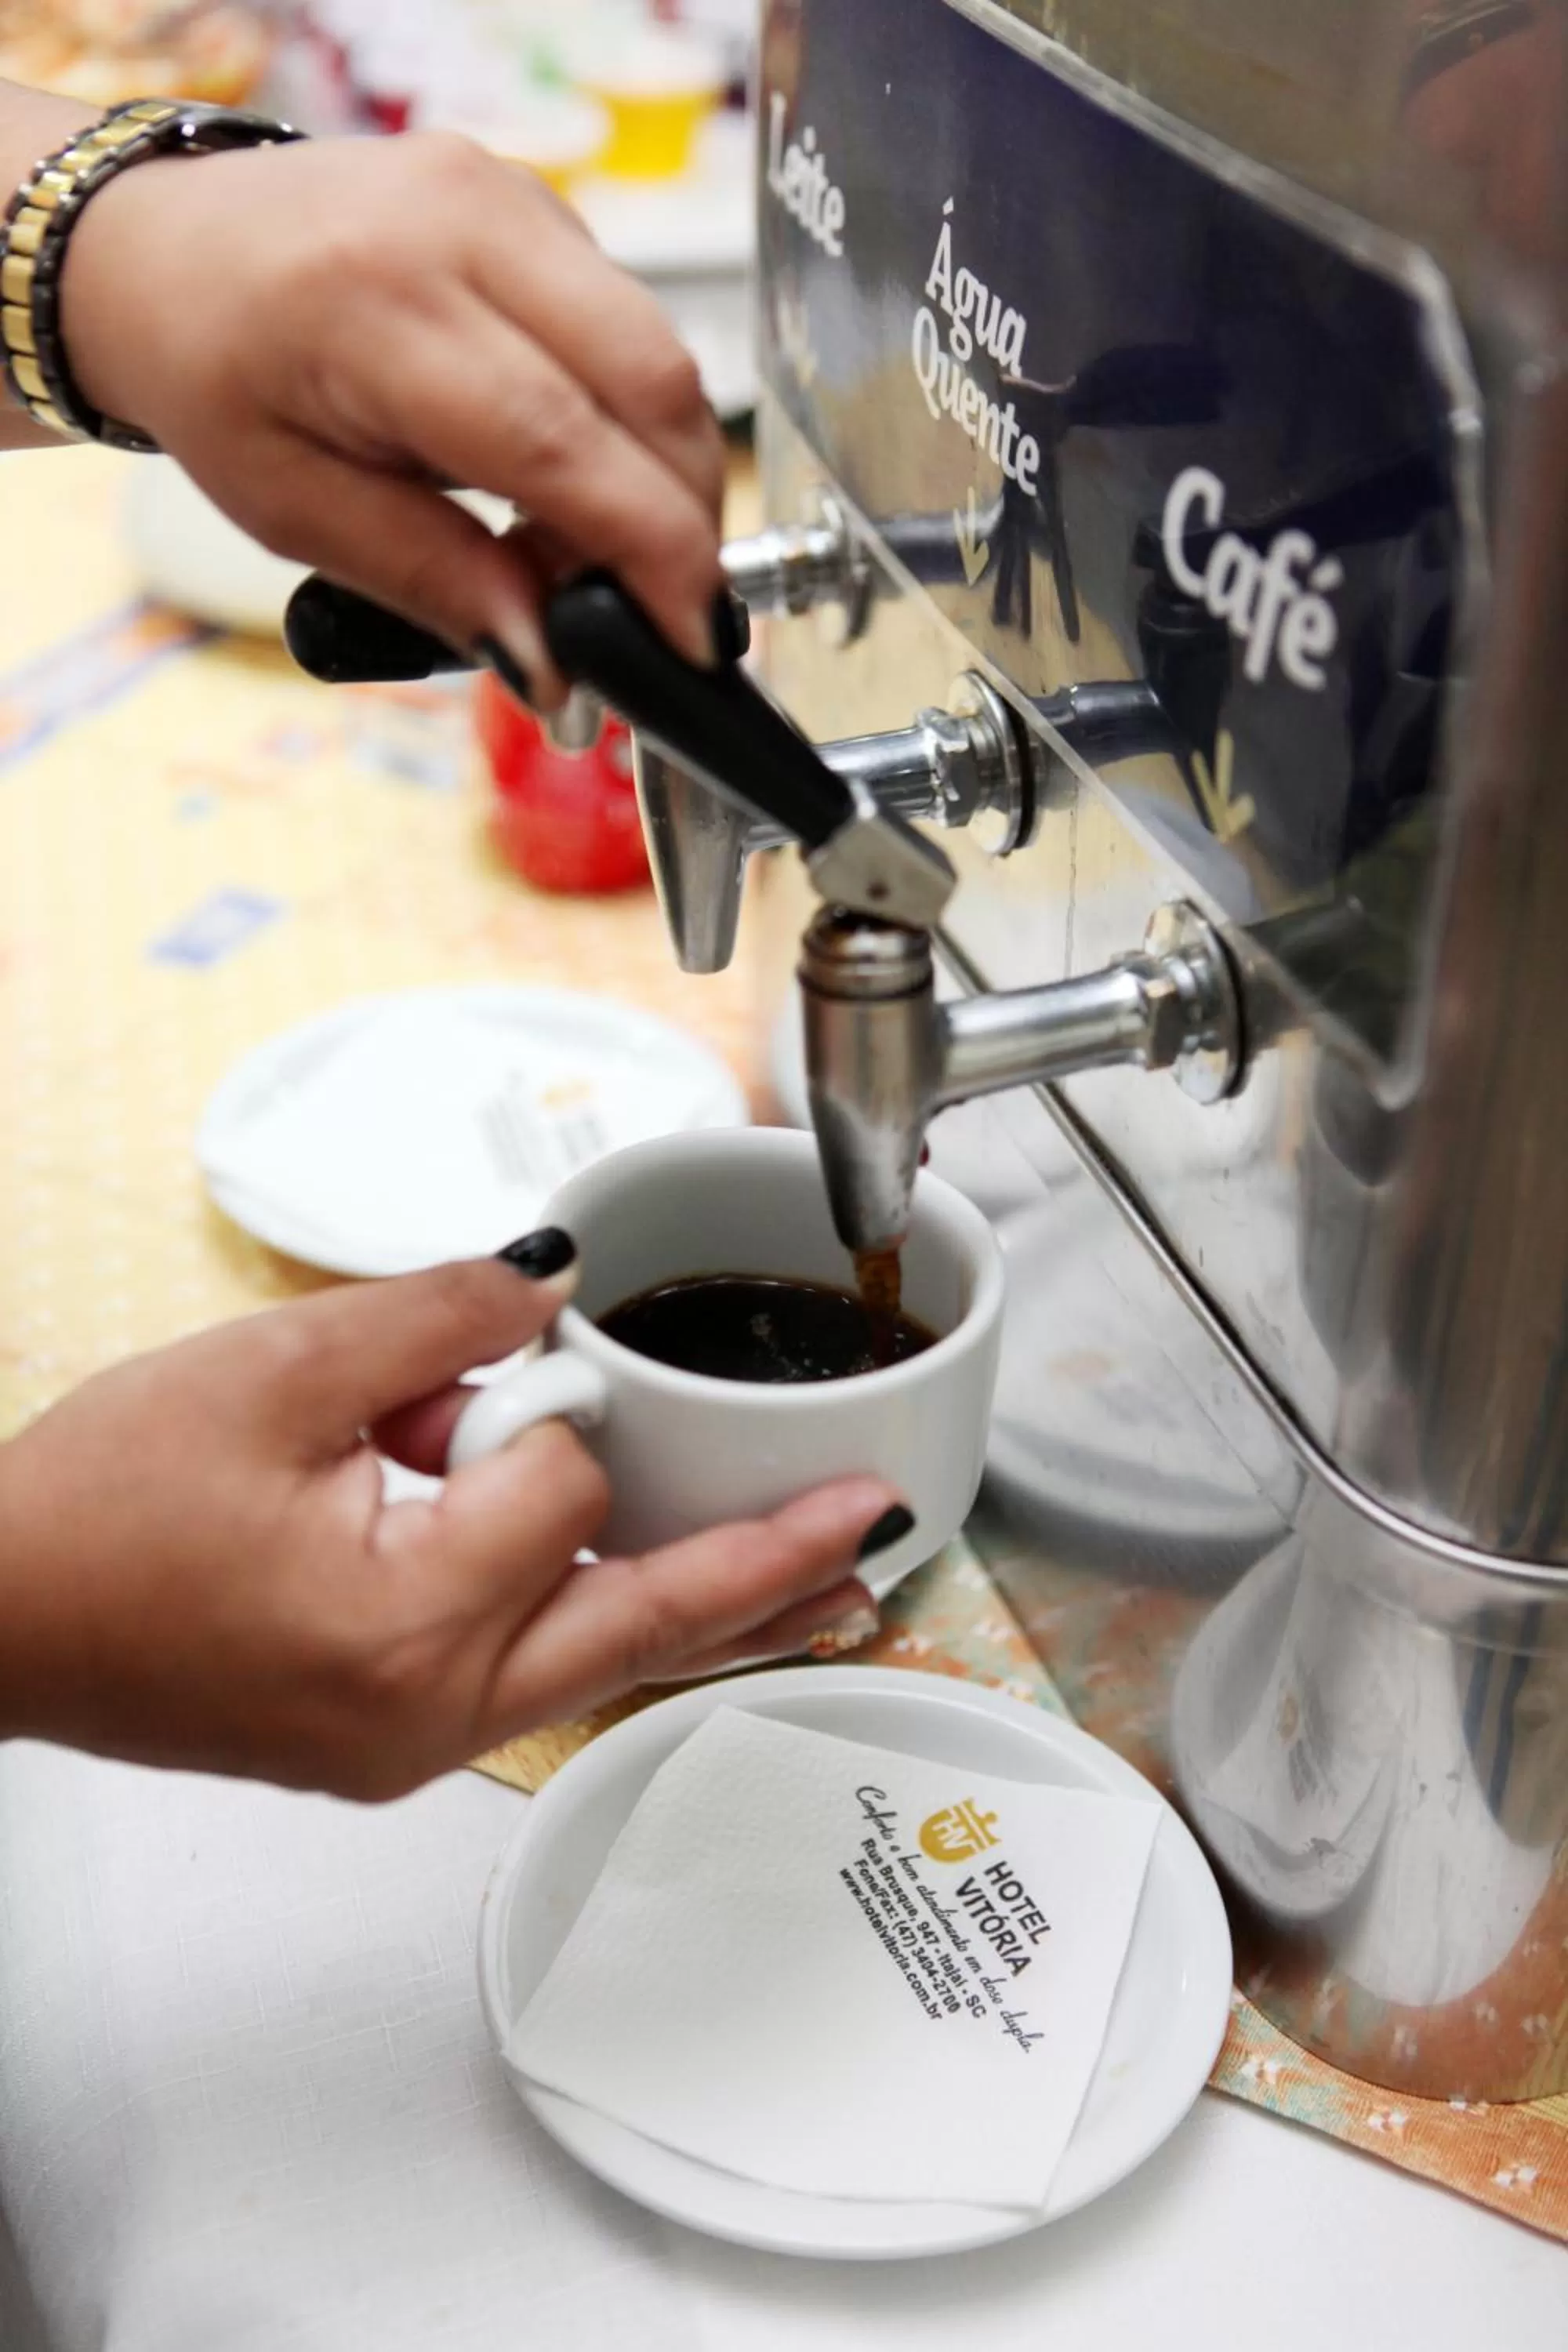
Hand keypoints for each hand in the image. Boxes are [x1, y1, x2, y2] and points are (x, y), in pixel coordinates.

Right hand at [0, 1251, 899, 1800]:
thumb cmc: (97, 1513)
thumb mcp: (267, 1373)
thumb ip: (436, 1316)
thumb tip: (554, 1278)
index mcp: (404, 1624)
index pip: (562, 1490)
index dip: (540, 1410)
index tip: (496, 1368)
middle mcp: (427, 1713)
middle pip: (643, 1632)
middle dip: (770, 1573)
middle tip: (879, 1532)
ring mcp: (409, 1744)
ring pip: (603, 1667)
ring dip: (712, 1614)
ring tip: (826, 1583)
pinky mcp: (387, 1740)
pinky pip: (537, 1679)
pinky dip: (612, 1627)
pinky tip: (672, 1602)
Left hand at [58, 135, 727, 700]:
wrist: (169, 253)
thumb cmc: (216, 376)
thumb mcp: (294, 509)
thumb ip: (432, 579)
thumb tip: (549, 661)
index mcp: (375, 303)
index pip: (558, 440)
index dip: (648, 550)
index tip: (688, 639)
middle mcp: (457, 223)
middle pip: (647, 383)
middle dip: (684, 518)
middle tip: (661, 614)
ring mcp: (508, 198)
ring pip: (658, 355)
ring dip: (661, 475)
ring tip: (588, 556)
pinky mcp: (539, 206)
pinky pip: (629, 329)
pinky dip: (627, 425)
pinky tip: (570, 479)